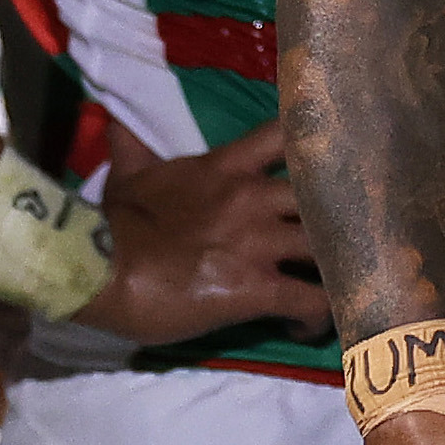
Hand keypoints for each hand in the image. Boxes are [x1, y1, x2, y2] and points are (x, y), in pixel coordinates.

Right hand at [73, 121, 329, 346]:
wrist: (97, 270)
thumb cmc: (112, 224)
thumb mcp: (127, 175)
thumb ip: (134, 147)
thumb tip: (114, 118)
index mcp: (228, 168)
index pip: (285, 135)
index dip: (317, 143)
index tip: (335, 158)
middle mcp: (254, 198)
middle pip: (324, 196)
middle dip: (342, 214)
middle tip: (348, 235)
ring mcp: (258, 242)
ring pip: (329, 248)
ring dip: (340, 267)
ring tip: (339, 284)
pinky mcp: (256, 287)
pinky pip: (309, 300)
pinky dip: (318, 314)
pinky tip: (309, 326)